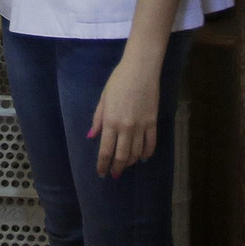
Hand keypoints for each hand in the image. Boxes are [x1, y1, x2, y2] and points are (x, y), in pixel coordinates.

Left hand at [88, 56, 159, 177]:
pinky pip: (151, 144)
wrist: (140, 70)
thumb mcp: (103, 99)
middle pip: (122, 156)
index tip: (101, 173)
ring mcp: (141, 126)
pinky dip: (147, 154)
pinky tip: (143, 158)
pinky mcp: (153, 123)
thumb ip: (98, 120)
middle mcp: (125, 128)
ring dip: (131, 162)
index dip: (102, 164)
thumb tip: (91, 137)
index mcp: (110, 122)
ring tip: (126, 166)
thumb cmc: (118, 81)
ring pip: (137, 153)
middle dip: (116, 168)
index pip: (105, 150)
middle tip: (113, 175)